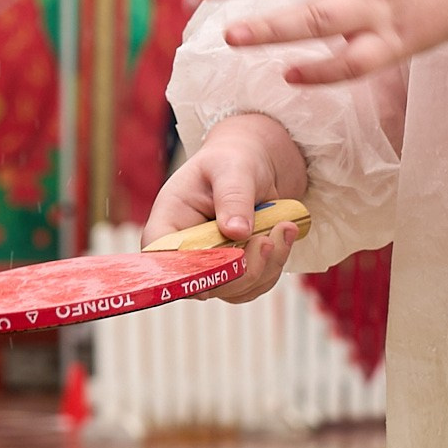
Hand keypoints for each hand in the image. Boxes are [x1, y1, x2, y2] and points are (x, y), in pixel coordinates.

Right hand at [142, 113, 306, 307]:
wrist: (257, 163)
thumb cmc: (235, 159)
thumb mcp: (232, 168)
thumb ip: (232, 197)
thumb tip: (236, 231)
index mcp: (169, 221)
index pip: (161, 257)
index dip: (184, 271)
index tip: (222, 263)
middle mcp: (185, 250)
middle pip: (201, 283)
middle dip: (241, 268)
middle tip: (267, 239)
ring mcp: (211, 264)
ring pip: (234, 289)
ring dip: (265, 266)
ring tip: (284, 228)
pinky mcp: (235, 270)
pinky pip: (255, 284)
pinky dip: (275, 265)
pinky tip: (286, 235)